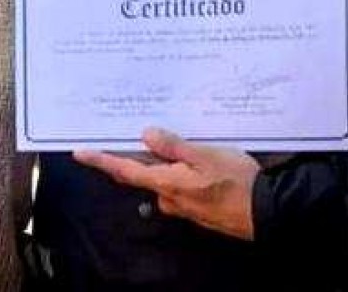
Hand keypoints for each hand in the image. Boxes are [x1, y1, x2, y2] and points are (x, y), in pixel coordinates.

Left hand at [74, 128, 259, 239]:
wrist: (266, 212)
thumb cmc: (237, 182)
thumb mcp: (205, 155)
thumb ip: (173, 146)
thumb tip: (146, 135)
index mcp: (166, 182)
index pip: (125, 170)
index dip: (101, 160)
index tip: (81, 153)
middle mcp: (169, 197)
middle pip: (141, 175)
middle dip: (130, 158)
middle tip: (124, 136)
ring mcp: (183, 206)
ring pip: (162, 181)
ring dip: (160, 164)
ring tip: (166, 140)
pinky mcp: (198, 208)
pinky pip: (179, 187)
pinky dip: (178, 173)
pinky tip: (191, 162)